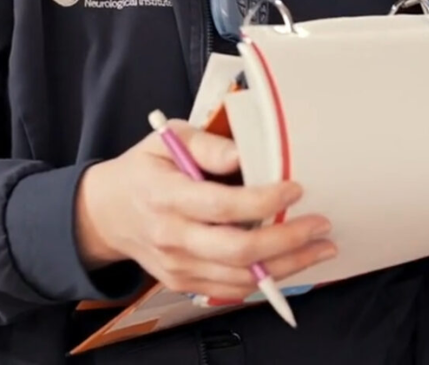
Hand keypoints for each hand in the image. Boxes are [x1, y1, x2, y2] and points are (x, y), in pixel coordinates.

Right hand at [75, 119, 337, 301]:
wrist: (107, 213)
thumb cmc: (146, 169)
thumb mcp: (168, 139)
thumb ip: (208, 143)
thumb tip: (245, 154)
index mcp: (166, 196)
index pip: (220, 205)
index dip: (263, 201)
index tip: (296, 188)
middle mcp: (171, 236)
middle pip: (236, 250)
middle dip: (286, 241)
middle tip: (320, 225)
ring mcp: (177, 266)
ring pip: (239, 277)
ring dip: (287, 266)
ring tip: (320, 248)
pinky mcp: (183, 283)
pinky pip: (230, 290)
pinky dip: (266, 280)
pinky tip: (292, 263)